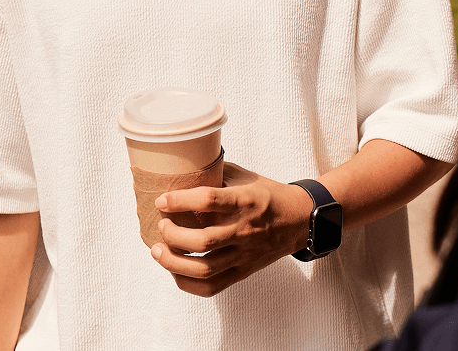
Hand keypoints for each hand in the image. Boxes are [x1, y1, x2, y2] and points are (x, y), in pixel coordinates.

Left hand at [150, 162, 312, 296]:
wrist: (299, 220)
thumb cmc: (268, 194)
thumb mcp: (246, 176)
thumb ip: (217, 173)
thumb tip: (185, 169)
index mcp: (245, 200)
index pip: (208, 200)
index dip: (180, 201)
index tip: (162, 200)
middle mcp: (245, 229)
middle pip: (203, 240)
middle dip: (173, 234)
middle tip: (161, 225)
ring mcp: (244, 254)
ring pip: (205, 268)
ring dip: (174, 262)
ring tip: (158, 251)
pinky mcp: (243, 272)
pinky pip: (212, 287)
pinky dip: (188, 283)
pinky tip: (175, 270)